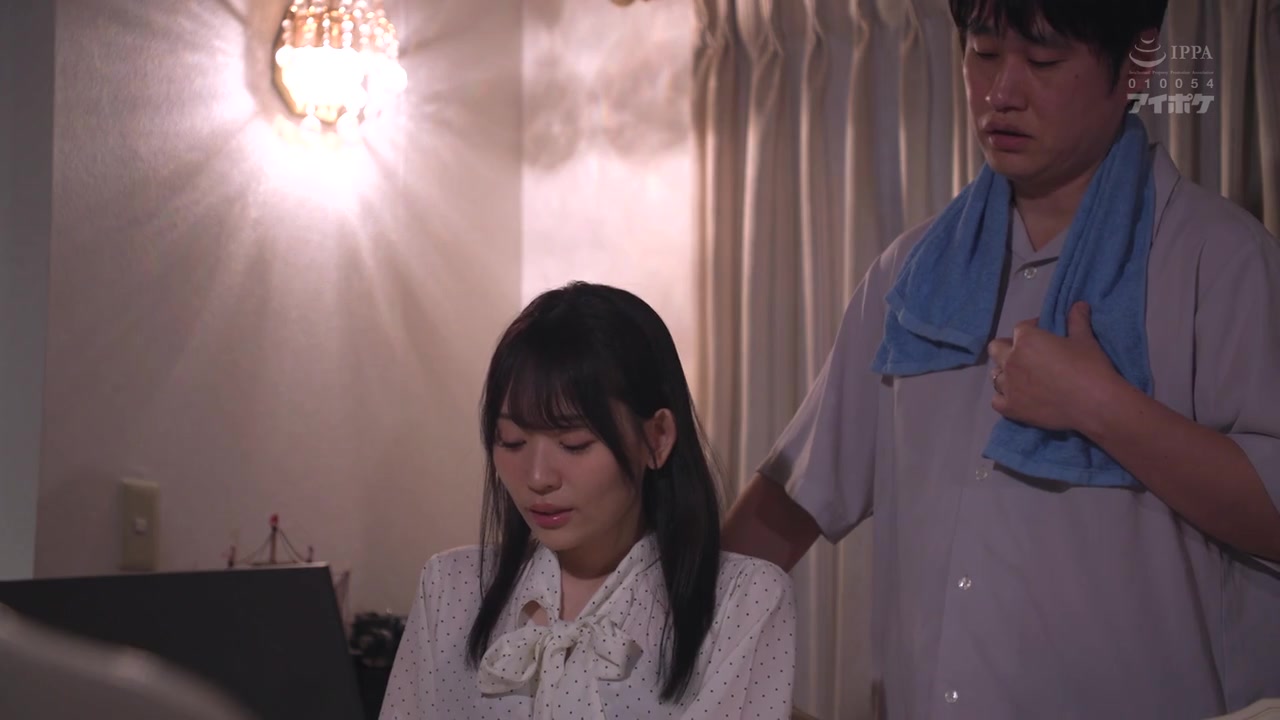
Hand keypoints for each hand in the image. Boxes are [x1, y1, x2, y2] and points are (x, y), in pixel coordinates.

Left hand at [987, 301, 1120, 432]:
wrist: (1095, 404)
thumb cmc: (1090, 368)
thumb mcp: (1085, 340)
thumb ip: (1077, 321)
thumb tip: (1079, 304)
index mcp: (1026, 340)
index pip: (1020, 329)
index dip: (1032, 330)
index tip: (1043, 335)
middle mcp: (1011, 360)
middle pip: (996, 349)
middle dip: (1008, 348)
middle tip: (1027, 355)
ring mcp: (1008, 386)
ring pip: (995, 375)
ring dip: (1006, 373)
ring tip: (1022, 378)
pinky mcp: (1010, 408)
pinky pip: (996, 400)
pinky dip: (1004, 398)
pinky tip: (1017, 398)